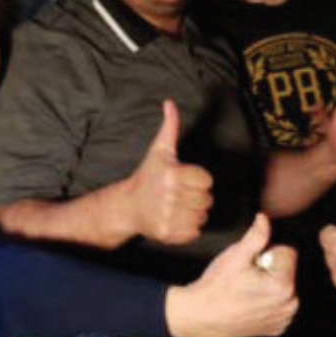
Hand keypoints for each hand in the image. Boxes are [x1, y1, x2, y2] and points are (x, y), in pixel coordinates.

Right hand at [124, 100, 213, 244]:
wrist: (128, 206)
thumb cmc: (148, 175)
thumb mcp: (159, 150)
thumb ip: (170, 126)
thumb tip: (169, 103)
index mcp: (171, 174)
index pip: (207, 180)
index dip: (199, 179)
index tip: (185, 179)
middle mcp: (168, 195)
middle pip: (207, 200)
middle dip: (198, 197)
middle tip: (182, 193)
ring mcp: (167, 216)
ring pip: (202, 217)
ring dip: (195, 213)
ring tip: (179, 206)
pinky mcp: (167, 233)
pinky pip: (194, 232)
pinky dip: (189, 228)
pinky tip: (176, 218)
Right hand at [165, 213, 297, 336]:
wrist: (200, 316)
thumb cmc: (216, 288)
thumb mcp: (235, 255)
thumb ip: (256, 235)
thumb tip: (265, 219)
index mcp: (283, 286)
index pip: (288, 252)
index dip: (267, 252)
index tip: (252, 263)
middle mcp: (289, 305)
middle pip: (288, 269)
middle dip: (271, 268)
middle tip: (248, 276)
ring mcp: (283, 318)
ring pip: (284, 286)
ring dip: (271, 284)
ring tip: (248, 289)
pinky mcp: (277, 327)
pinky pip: (280, 303)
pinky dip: (269, 300)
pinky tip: (250, 301)